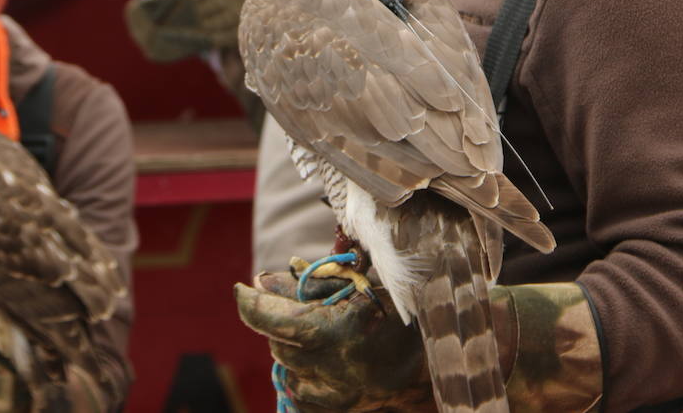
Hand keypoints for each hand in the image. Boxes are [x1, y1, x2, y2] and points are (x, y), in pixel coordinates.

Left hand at [234, 268, 435, 410]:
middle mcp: (330, 367)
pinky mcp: (336, 410)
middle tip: (302, 305)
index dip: (250, 301)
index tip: (242, 288)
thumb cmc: (405, 316)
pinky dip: (302, 371)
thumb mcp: (364, 287)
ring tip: (324, 332)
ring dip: (293, 345)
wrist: (440, 366)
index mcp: (336, 329)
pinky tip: (325, 359)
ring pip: (286, 366)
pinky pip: (298, 391)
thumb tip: (265, 281)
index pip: (271, 317)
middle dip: (280, 320)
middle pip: (277, 340)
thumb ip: (314, 285)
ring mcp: (333, 395)